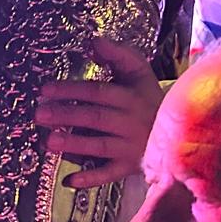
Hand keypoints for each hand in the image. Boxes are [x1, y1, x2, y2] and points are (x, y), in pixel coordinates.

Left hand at [35, 36, 162, 188]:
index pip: (98, 92)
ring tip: (48, 142)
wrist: (181, 129)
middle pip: (95, 117)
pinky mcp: (130, 166)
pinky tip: (69, 181)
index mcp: (131, 96)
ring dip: (74, 145)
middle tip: (39, 114)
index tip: (45, 90)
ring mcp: (131, 146)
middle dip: (66, 116)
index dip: (71, 90)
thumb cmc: (149, 97)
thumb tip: (93, 40)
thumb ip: (117, 55)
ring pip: (100, 145)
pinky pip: (110, 174)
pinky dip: (91, 179)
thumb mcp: (138, 73)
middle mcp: (131, 121)